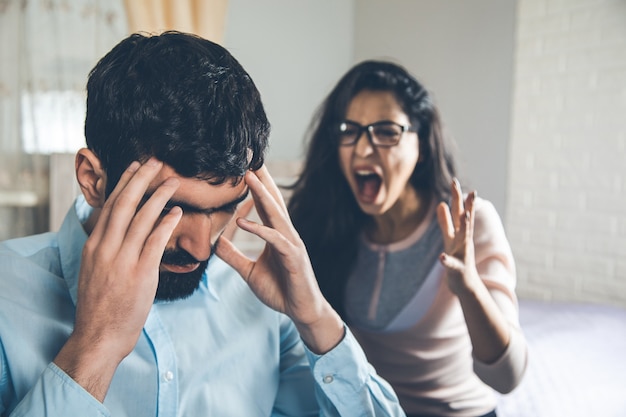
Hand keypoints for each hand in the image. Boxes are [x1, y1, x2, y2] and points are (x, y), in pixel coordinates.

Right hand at [55, 158, 181, 400]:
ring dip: (160, 196)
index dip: (124, 184)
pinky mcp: (140, 273)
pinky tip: (177, 213)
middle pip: (125, 204)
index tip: (135, 166)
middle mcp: (106, 248)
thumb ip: (106, 247)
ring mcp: (122, 260)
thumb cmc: (100, 304)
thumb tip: (117, 229)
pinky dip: (167, 223)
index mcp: (94, 245)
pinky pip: (155, 241)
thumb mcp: (94, 270)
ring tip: (173, 182)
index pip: (110, 206)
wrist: (99, 335)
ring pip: (142, 218)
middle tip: (156, 161)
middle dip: (142, 179)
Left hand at [216, 165, 342, 352]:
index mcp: (276, 235)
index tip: (244, 166)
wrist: (302, 311)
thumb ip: (234, 257)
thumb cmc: (281, 290)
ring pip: (276, 214)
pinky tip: (242, 222)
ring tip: (248, 176)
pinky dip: (259, 230)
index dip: (255, 185)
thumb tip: (216, 244)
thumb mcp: (250, 272)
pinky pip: (275, 240)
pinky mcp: (293, 259)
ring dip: (262, 194)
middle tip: (249, 156)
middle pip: (272, 201)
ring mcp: (291, 244)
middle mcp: (285, 234)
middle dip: (261, 178)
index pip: (264, 205)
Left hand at [436, 178, 479, 295]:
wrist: (465, 285)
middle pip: (464, 219)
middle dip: (463, 203)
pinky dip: (447, 260)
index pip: (459, 212)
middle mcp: (464, 241)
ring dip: (465, 225)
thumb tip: (441, 203)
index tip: (454, 181)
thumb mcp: (449, 239)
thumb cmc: (457, 260)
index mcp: (460, 233)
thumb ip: (445, 222)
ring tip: (466, 213)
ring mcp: (463, 254)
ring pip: (464, 237)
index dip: (457, 198)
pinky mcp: (458, 269)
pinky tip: (442, 257)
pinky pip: (452, 264)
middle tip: (464, 188)